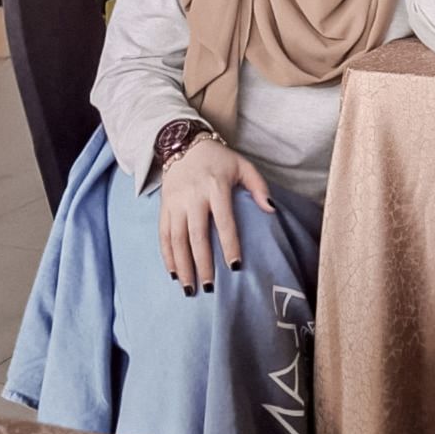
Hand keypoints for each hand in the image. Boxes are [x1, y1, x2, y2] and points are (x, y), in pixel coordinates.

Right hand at [158, 139, 274, 292]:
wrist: (184, 144)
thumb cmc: (219, 160)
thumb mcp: (243, 165)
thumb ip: (258, 186)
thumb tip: (271, 210)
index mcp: (216, 187)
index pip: (224, 222)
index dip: (229, 245)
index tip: (235, 267)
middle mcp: (193, 196)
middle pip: (197, 236)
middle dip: (203, 264)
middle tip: (210, 288)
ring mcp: (176, 202)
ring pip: (177, 239)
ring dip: (183, 266)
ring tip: (190, 288)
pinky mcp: (164, 207)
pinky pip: (163, 235)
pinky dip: (167, 256)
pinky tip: (173, 273)